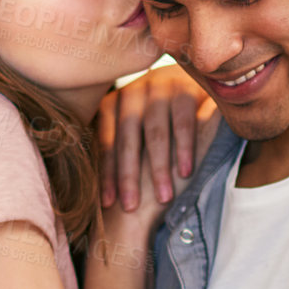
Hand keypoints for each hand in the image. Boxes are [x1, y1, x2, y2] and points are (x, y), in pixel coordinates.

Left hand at [97, 63, 219, 211]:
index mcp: (112, 104)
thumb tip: (96, 190)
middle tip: (131, 207)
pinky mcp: (185, 87)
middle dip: (128, 175)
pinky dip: (184, 149)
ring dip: (158, 167)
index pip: (106, 142)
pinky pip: (183, 122)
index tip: (109, 204)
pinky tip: (185, 173)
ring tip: (163, 198)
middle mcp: (132, 92)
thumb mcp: (134, 129)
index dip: (107, 174)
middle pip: (127, 138)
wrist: (192, 81)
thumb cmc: (158, 119)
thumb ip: (118, 148)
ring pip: (154, 132)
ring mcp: (158, 87)